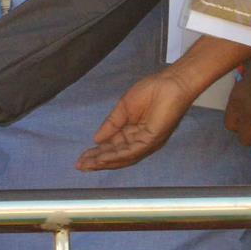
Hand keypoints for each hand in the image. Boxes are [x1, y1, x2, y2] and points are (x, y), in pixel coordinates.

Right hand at [76, 69, 197, 170]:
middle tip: (79, 166)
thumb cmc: (151, 91)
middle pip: (116, 156)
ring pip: (123, 157)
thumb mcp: (124, 108)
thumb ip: (111, 124)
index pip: (113, 148)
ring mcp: (147, 143)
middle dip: (97, 161)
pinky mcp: (152, 140)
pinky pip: (132, 151)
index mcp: (134, 134)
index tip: (82, 158)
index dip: (97, 153)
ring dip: (104, 162)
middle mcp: (140, 142)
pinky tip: (103, 157)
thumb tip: (96, 139)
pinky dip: (117, 156)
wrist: (170, 83)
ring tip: (88, 164)